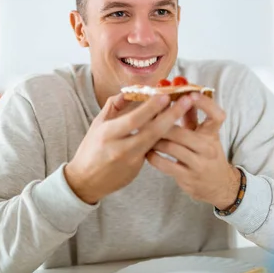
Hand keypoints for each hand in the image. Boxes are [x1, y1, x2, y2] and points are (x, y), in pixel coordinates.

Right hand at [65, 93, 193, 203]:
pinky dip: (163, 138)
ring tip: (186, 112)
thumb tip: (131, 91)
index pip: (134, 119)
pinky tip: (176, 127)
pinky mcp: (137, 169)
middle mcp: (120, 149)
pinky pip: (153, 150)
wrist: (86, 181)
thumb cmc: (91, 149)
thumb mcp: (98, 124)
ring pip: (157, 141)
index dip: (151, 107)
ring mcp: (131, 161)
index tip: (165, 95)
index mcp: (108, 134)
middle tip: (187, 101)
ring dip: (172, 126)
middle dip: (172, 114)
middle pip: (152, 131)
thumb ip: (114, 106)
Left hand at [146, 93, 239, 209]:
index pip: (216, 115)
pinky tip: (147, 151)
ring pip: (170, 147)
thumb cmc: (207, 154)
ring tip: (143, 134)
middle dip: (161, 123)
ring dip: (154, 140)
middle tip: (146, 116)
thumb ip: (192, 116)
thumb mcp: (204, 134)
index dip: (205, 103)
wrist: (219, 185)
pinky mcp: (187, 177)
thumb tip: (178, 94)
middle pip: (181, 131)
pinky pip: (165, 164)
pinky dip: (153, 156)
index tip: (190, 94)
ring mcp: (198, 164)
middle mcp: (208, 148)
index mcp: (213, 134)